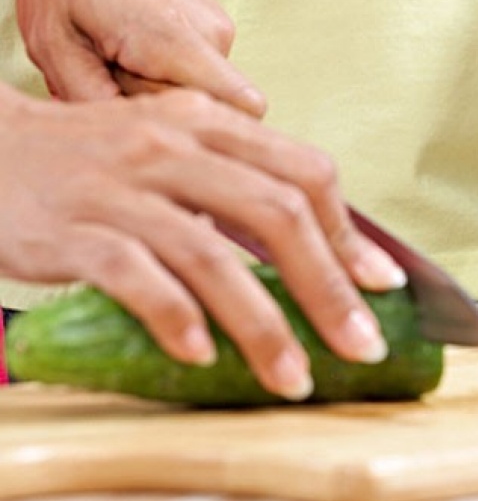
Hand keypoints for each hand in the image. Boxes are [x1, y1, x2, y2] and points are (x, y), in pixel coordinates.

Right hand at [0, 86, 407, 400]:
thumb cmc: (89, 161)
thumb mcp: (171, 147)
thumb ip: (235, 181)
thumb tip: (318, 247)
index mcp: (208, 123)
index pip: (304, 172)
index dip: (349, 233)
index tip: (382, 286)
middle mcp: (172, 146)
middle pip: (276, 214)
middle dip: (328, 288)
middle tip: (359, 346)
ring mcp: (121, 187)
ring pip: (212, 256)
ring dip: (263, 325)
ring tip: (291, 377)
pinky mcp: (72, 230)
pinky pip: (136, 275)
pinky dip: (175, 318)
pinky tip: (199, 354)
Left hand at [5, 0, 265, 114]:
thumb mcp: (52, 42)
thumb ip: (91, 102)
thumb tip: (127, 141)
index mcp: (175, 39)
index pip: (241, 113)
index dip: (199, 133)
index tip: (145, 125)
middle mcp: (213, 33)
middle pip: (201, 108)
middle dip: (151, 107)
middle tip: (101, 75)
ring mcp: (217, 24)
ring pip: (194, 86)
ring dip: (148, 83)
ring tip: (106, 49)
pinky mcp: (212, 18)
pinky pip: (193, 65)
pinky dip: (155, 64)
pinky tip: (120, 37)